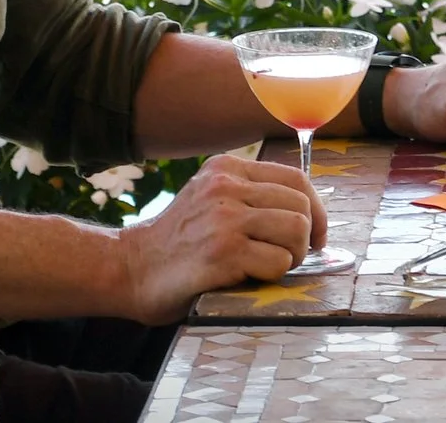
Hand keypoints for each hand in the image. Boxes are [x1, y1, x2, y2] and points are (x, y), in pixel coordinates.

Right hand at [113, 154, 314, 323]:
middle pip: (300, 206)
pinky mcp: (223, 253)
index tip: (316, 234)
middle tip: (289, 257)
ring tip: (269, 266)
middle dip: (305, 238)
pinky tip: (250, 277)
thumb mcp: (209, 198)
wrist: (129, 269)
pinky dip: (273, 275)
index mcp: (226, 168)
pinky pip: (278, 261)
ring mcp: (224, 219)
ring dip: (292, 257)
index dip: (316, 209)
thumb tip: (306, 210)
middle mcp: (226, 187)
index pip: (296, 178)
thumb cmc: (177, 242)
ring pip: (296, 231)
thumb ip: (249, 194)